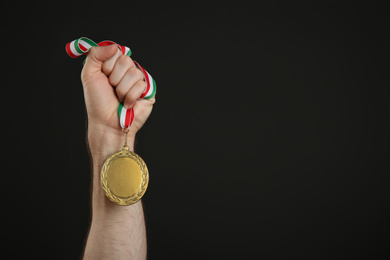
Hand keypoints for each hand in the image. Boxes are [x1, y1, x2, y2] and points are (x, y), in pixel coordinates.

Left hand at [80, 44, 154, 160]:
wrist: (107, 123)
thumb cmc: (98, 102)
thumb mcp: (89, 75)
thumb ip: (95, 55)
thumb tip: (114, 46)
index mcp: (114, 65)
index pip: (116, 51)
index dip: (108, 65)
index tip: (104, 76)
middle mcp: (127, 71)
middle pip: (126, 61)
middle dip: (114, 78)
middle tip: (111, 89)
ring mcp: (139, 80)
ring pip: (134, 73)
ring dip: (122, 90)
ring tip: (119, 98)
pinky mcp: (148, 90)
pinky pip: (141, 85)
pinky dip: (130, 97)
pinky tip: (127, 104)